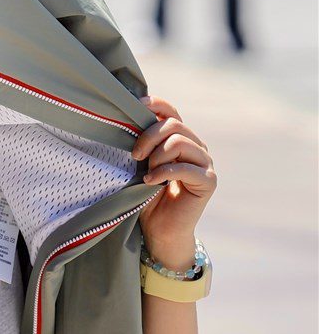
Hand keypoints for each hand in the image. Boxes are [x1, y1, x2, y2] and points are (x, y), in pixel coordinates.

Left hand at [132, 96, 216, 268]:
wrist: (159, 229)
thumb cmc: (145, 194)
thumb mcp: (140, 162)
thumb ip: (142, 142)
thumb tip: (124, 118)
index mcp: (179, 137)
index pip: (171, 111)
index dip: (156, 104)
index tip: (136, 106)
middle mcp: (196, 146)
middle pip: (173, 125)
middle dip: (149, 137)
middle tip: (134, 155)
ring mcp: (205, 162)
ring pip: (180, 142)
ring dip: (157, 156)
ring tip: (147, 172)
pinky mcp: (208, 180)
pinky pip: (184, 167)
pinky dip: (163, 172)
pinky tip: (150, 182)